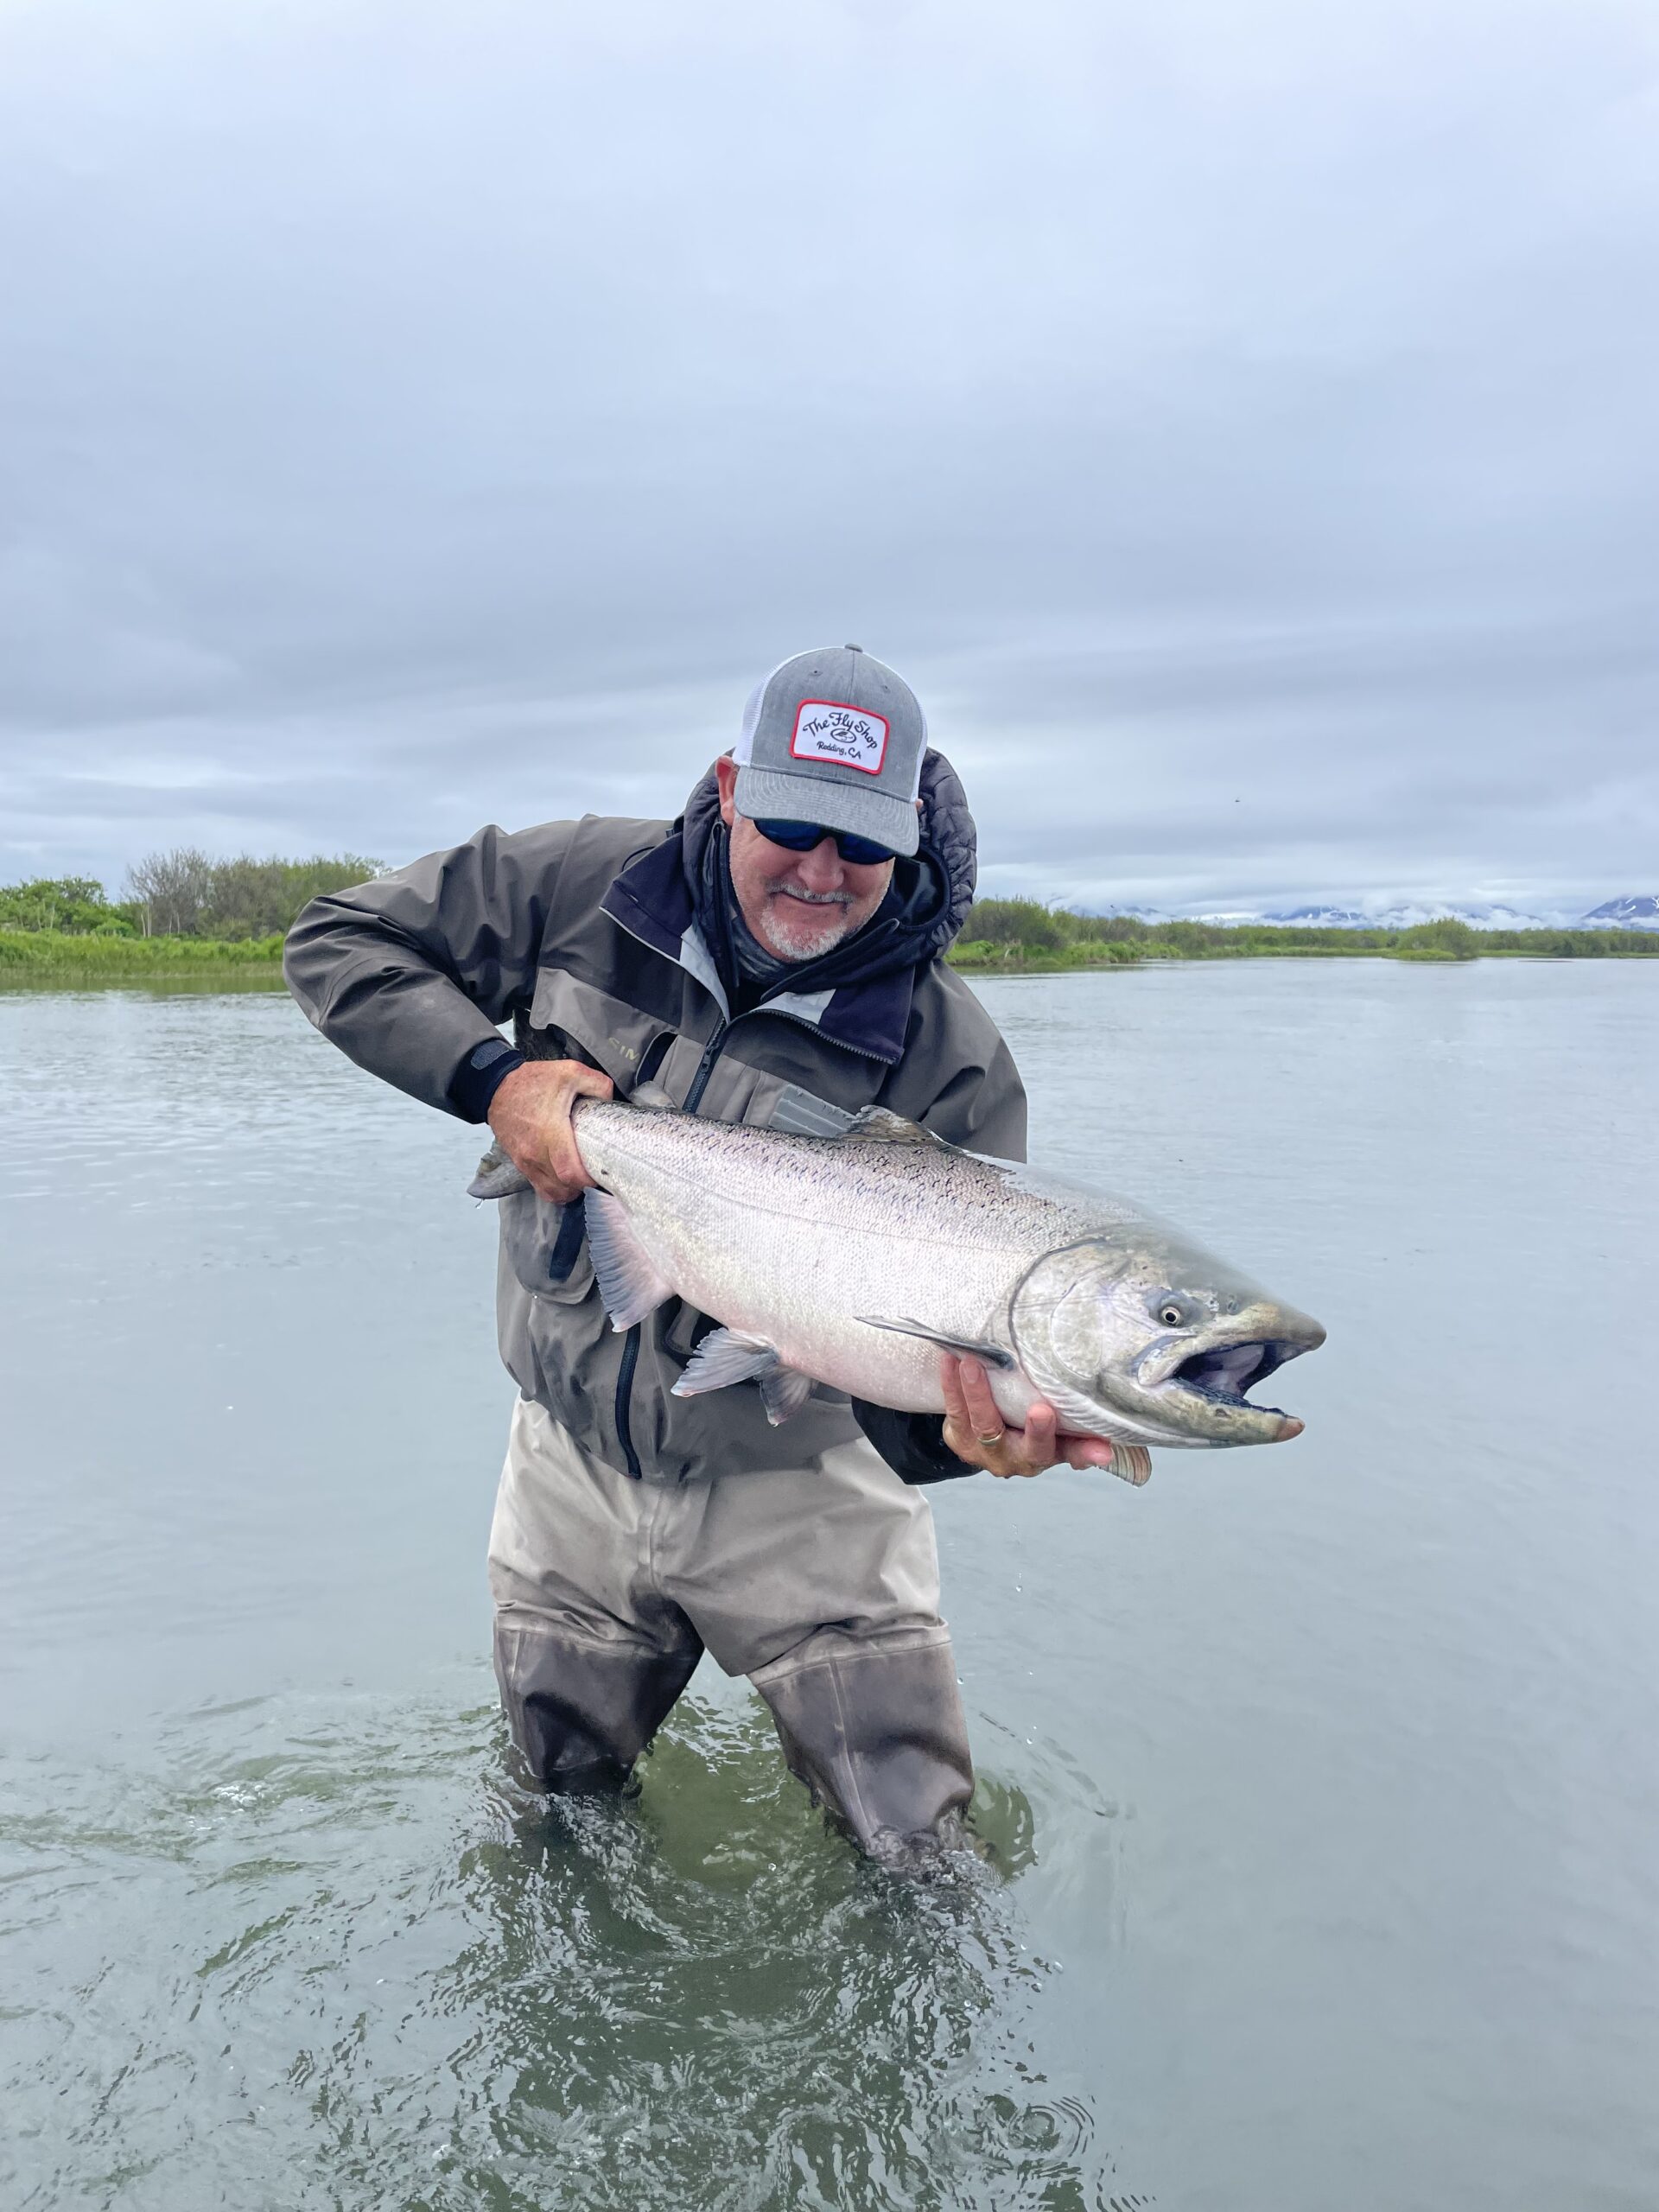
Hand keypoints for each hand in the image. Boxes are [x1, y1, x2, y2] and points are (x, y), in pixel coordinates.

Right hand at [486, 1059, 613, 1203]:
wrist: (496, 1087)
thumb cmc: (532, 1081)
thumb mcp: (570, 1071)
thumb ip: (597, 1084)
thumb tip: (609, 1100)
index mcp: (550, 1132)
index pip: (570, 1172)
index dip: (588, 1180)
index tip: (601, 1172)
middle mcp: (535, 1152)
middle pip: (563, 1187)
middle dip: (582, 1186)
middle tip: (594, 1173)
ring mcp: (525, 1161)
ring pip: (551, 1192)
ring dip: (568, 1190)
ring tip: (580, 1178)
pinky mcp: (519, 1163)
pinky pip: (539, 1187)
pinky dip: (554, 1189)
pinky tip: (563, 1179)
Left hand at [939, 1354, 1116, 1479]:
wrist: (981, 1438)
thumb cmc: (1025, 1428)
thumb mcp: (1055, 1433)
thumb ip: (1080, 1435)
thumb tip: (1108, 1448)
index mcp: (1045, 1455)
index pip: (1068, 1454)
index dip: (1083, 1452)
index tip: (1102, 1449)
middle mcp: (1015, 1459)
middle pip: (1027, 1448)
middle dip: (1034, 1430)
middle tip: (1041, 1409)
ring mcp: (984, 1452)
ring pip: (983, 1426)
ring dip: (978, 1395)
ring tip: (973, 1365)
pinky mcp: (958, 1437)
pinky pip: (954, 1412)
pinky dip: (951, 1386)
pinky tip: (950, 1361)